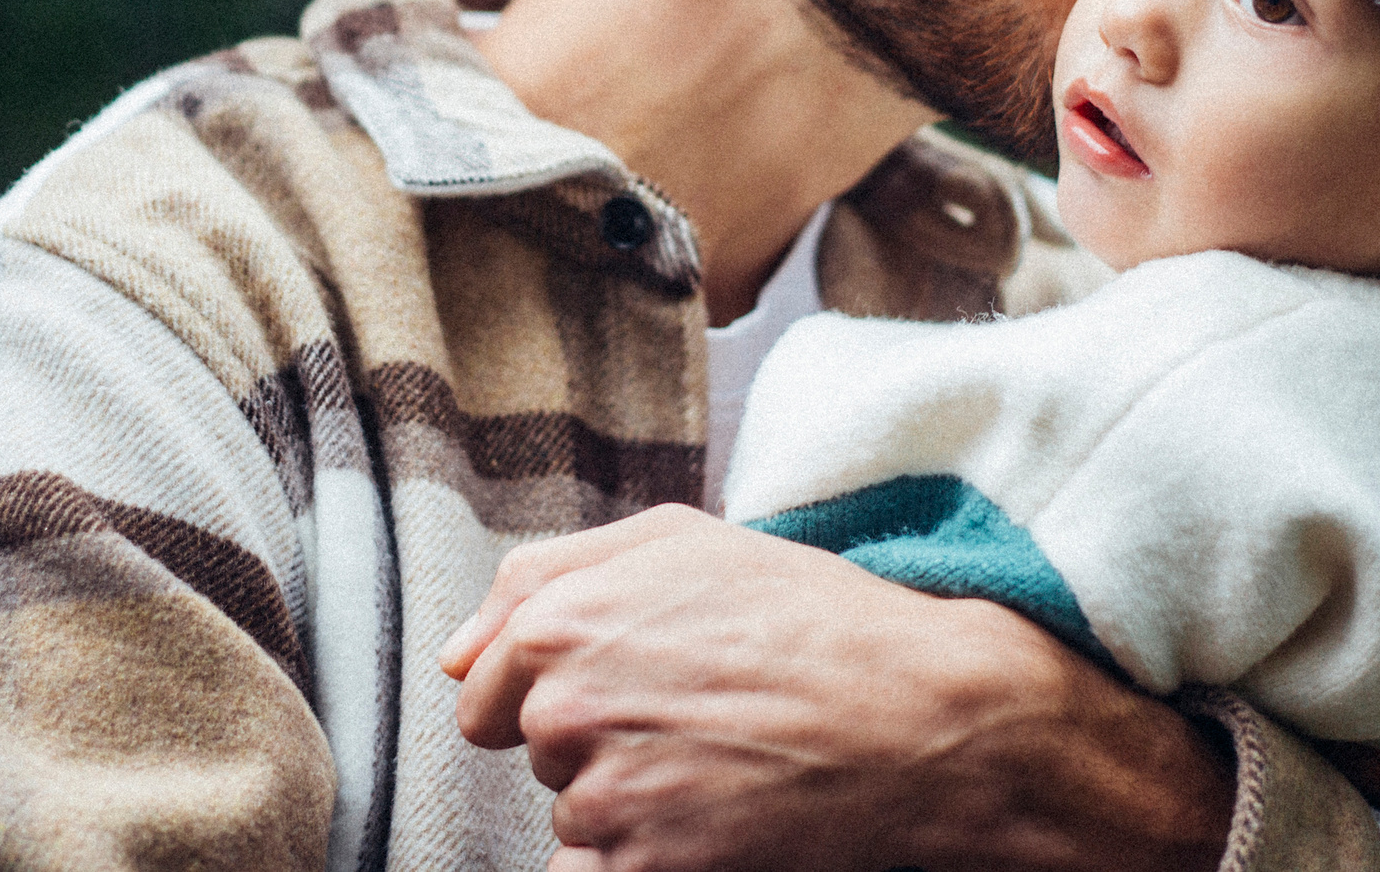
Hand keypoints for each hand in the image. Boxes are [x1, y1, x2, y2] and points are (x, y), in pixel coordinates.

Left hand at [440, 504, 1233, 871]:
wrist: (919, 713)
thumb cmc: (807, 615)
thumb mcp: (678, 541)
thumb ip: (544, 574)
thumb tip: (459, 659)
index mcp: (558, 617)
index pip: (488, 686)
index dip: (554, 688)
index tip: (631, 687)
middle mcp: (565, 702)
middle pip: (536, 751)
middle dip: (596, 739)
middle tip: (695, 717)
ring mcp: (602, 791)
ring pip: (576, 814)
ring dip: (632, 801)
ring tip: (722, 763)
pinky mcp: (643, 867)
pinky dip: (645, 859)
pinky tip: (714, 819)